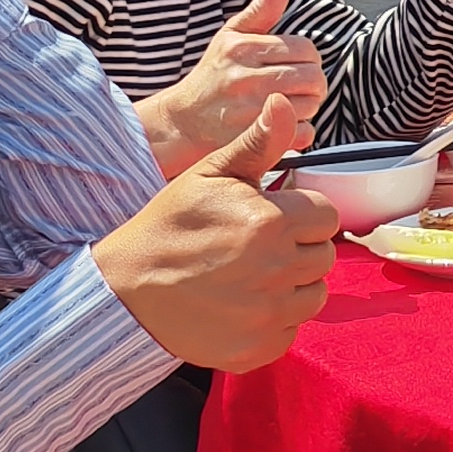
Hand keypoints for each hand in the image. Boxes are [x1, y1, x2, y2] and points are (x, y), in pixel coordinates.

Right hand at [87, 107, 340, 372]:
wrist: (125, 290)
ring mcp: (268, 314)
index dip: (300, 215)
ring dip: (291, 285)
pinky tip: (240, 306)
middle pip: (323, 256)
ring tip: (249, 276)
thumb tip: (284, 103)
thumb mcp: (209, 176)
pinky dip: (273, 320)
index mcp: (270, 223)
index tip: (270, 219)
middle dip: (297, 249)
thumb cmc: (170, 226)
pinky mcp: (257, 348)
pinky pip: (290, 330)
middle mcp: (276, 270)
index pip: (326, 216)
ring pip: (313, 294)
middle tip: (255, 248)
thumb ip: (257, 144)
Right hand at [138, 0, 324, 173]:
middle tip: (300, 87)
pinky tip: (284, 124)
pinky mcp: (251, 138)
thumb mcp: (233, 33)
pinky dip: (301, 132)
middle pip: (312, 78)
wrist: (184, 120)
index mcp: (243, 48)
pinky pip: (300, 133)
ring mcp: (247, 110)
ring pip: (310, 105)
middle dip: (313, 83)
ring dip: (308, 106)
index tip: (297, 65)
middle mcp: (244, 77)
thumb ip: (263, 6)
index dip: (308, 58)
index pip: (306, 49)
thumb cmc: (213, 74)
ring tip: (290, 103)